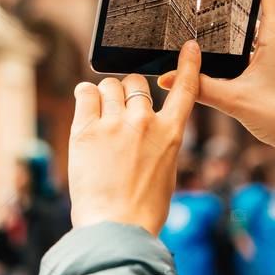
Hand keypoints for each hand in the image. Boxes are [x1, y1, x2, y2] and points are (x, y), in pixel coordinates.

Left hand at [67, 41, 200, 235]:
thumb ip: (159, 140)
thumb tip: (147, 123)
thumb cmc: (142, 208)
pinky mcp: (86, 129)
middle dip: (128, 93)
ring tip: (101, 119)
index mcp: (170, 134)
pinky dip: (85, 96)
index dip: (188, 64)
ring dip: (105, 96)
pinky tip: (86, 106)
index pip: (185, 89)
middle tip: (120, 115)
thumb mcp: (166, 171)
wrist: (116, 228)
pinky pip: (85, 93)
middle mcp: (144, 122)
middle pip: (135, 83)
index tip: (189, 46)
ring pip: (109, 86)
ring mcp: (114, 123)